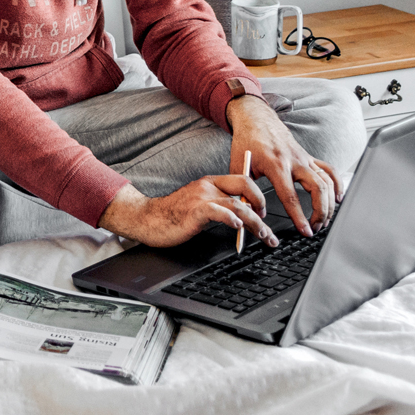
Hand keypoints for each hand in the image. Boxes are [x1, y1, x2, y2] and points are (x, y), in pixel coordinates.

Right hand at [98, 181, 278, 247]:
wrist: (147, 218)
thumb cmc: (172, 215)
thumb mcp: (198, 205)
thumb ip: (218, 206)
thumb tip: (241, 218)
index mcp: (210, 182)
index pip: (242, 179)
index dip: (258, 194)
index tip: (263, 212)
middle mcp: (208, 186)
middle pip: (245, 186)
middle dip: (262, 204)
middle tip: (268, 225)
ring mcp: (201, 197)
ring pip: (237, 203)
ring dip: (255, 221)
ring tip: (264, 234)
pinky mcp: (194, 211)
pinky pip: (218, 211)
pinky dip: (232, 218)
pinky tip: (239, 227)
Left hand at [226, 95, 342, 236]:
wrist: (256, 118)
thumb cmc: (246, 142)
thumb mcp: (238, 167)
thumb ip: (245, 192)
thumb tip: (255, 215)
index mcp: (275, 164)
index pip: (291, 196)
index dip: (299, 216)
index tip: (306, 231)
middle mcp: (294, 160)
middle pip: (317, 189)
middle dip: (320, 212)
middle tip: (316, 228)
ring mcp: (304, 157)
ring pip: (326, 181)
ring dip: (329, 203)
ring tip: (324, 220)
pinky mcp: (309, 156)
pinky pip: (329, 170)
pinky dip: (337, 184)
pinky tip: (337, 198)